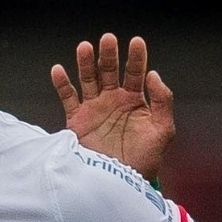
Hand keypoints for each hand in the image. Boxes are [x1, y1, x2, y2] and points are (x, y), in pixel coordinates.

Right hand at [52, 33, 173, 181]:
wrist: (120, 182)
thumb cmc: (145, 159)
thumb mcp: (163, 130)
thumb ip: (162, 101)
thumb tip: (153, 74)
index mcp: (134, 100)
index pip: (135, 72)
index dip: (136, 57)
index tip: (137, 42)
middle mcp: (113, 101)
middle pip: (109, 71)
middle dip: (108, 55)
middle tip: (108, 39)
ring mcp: (94, 109)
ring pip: (88, 79)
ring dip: (86, 63)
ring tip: (85, 47)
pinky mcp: (78, 120)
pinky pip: (68, 98)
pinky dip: (62, 85)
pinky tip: (58, 70)